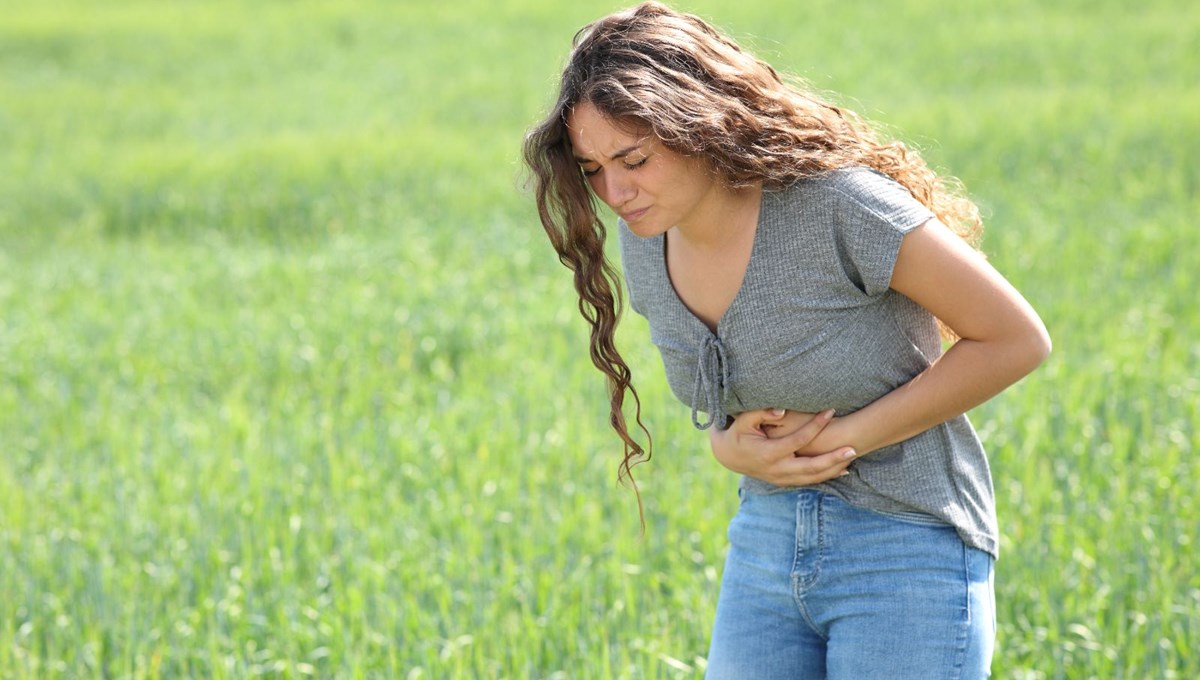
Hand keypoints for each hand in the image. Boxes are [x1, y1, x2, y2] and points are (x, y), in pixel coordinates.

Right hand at [709, 408, 857, 485]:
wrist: (727, 456)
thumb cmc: (737, 433)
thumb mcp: (743, 421)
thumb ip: (761, 413)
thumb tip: (782, 412)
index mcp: (768, 453)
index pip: (799, 440)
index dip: (816, 425)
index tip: (830, 411)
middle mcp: (777, 469)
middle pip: (811, 467)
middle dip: (833, 458)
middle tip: (853, 448)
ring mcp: (781, 478)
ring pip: (812, 477)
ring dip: (833, 469)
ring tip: (852, 456)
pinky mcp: (783, 482)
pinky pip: (808, 481)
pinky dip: (825, 476)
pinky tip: (841, 469)